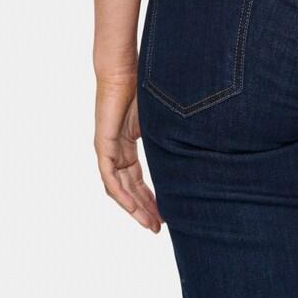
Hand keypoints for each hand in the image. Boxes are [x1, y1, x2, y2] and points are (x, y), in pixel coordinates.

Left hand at [94, 73, 161, 231]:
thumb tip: (193, 147)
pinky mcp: (103, 146)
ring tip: (151, 224)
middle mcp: (115, 152)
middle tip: (159, 227)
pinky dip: (122, 195)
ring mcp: (108, 150)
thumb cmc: (141, 87)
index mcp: (127, 145)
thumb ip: (167, 136)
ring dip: (135, 208)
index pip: (138, 179)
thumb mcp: (158, 120)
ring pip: (119, 189)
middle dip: (145, 209)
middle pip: (129, 189)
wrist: (123, 70)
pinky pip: (110, 179)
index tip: (164, 213)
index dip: (150, 198)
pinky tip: (133, 208)